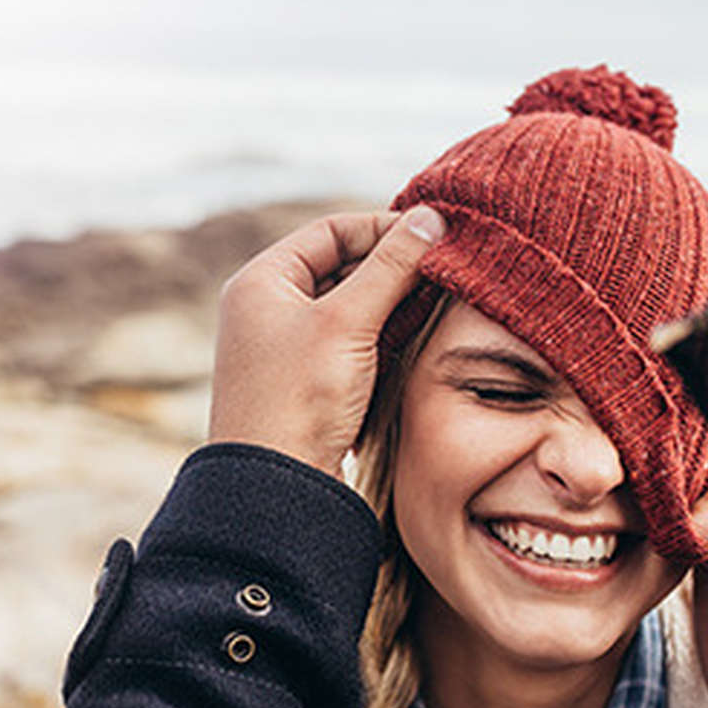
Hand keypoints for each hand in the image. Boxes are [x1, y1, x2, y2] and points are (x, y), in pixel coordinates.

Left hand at [208, 207, 445, 476]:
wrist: (277, 489)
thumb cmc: (298, 400)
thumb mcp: (348, 322)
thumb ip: (392, 267)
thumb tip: (432, 218)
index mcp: (262, 282)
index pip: (331, 232)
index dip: (383, 229)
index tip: (432, 236)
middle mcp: (270, 310)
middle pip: (342, 267)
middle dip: (394, 267)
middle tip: (446, 268)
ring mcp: (288, 349)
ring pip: (352, 307)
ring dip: (396, 301)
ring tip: (443, 299)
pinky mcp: (308, 384)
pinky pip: (353, 344)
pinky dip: (386, 335)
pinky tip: (421, 335)